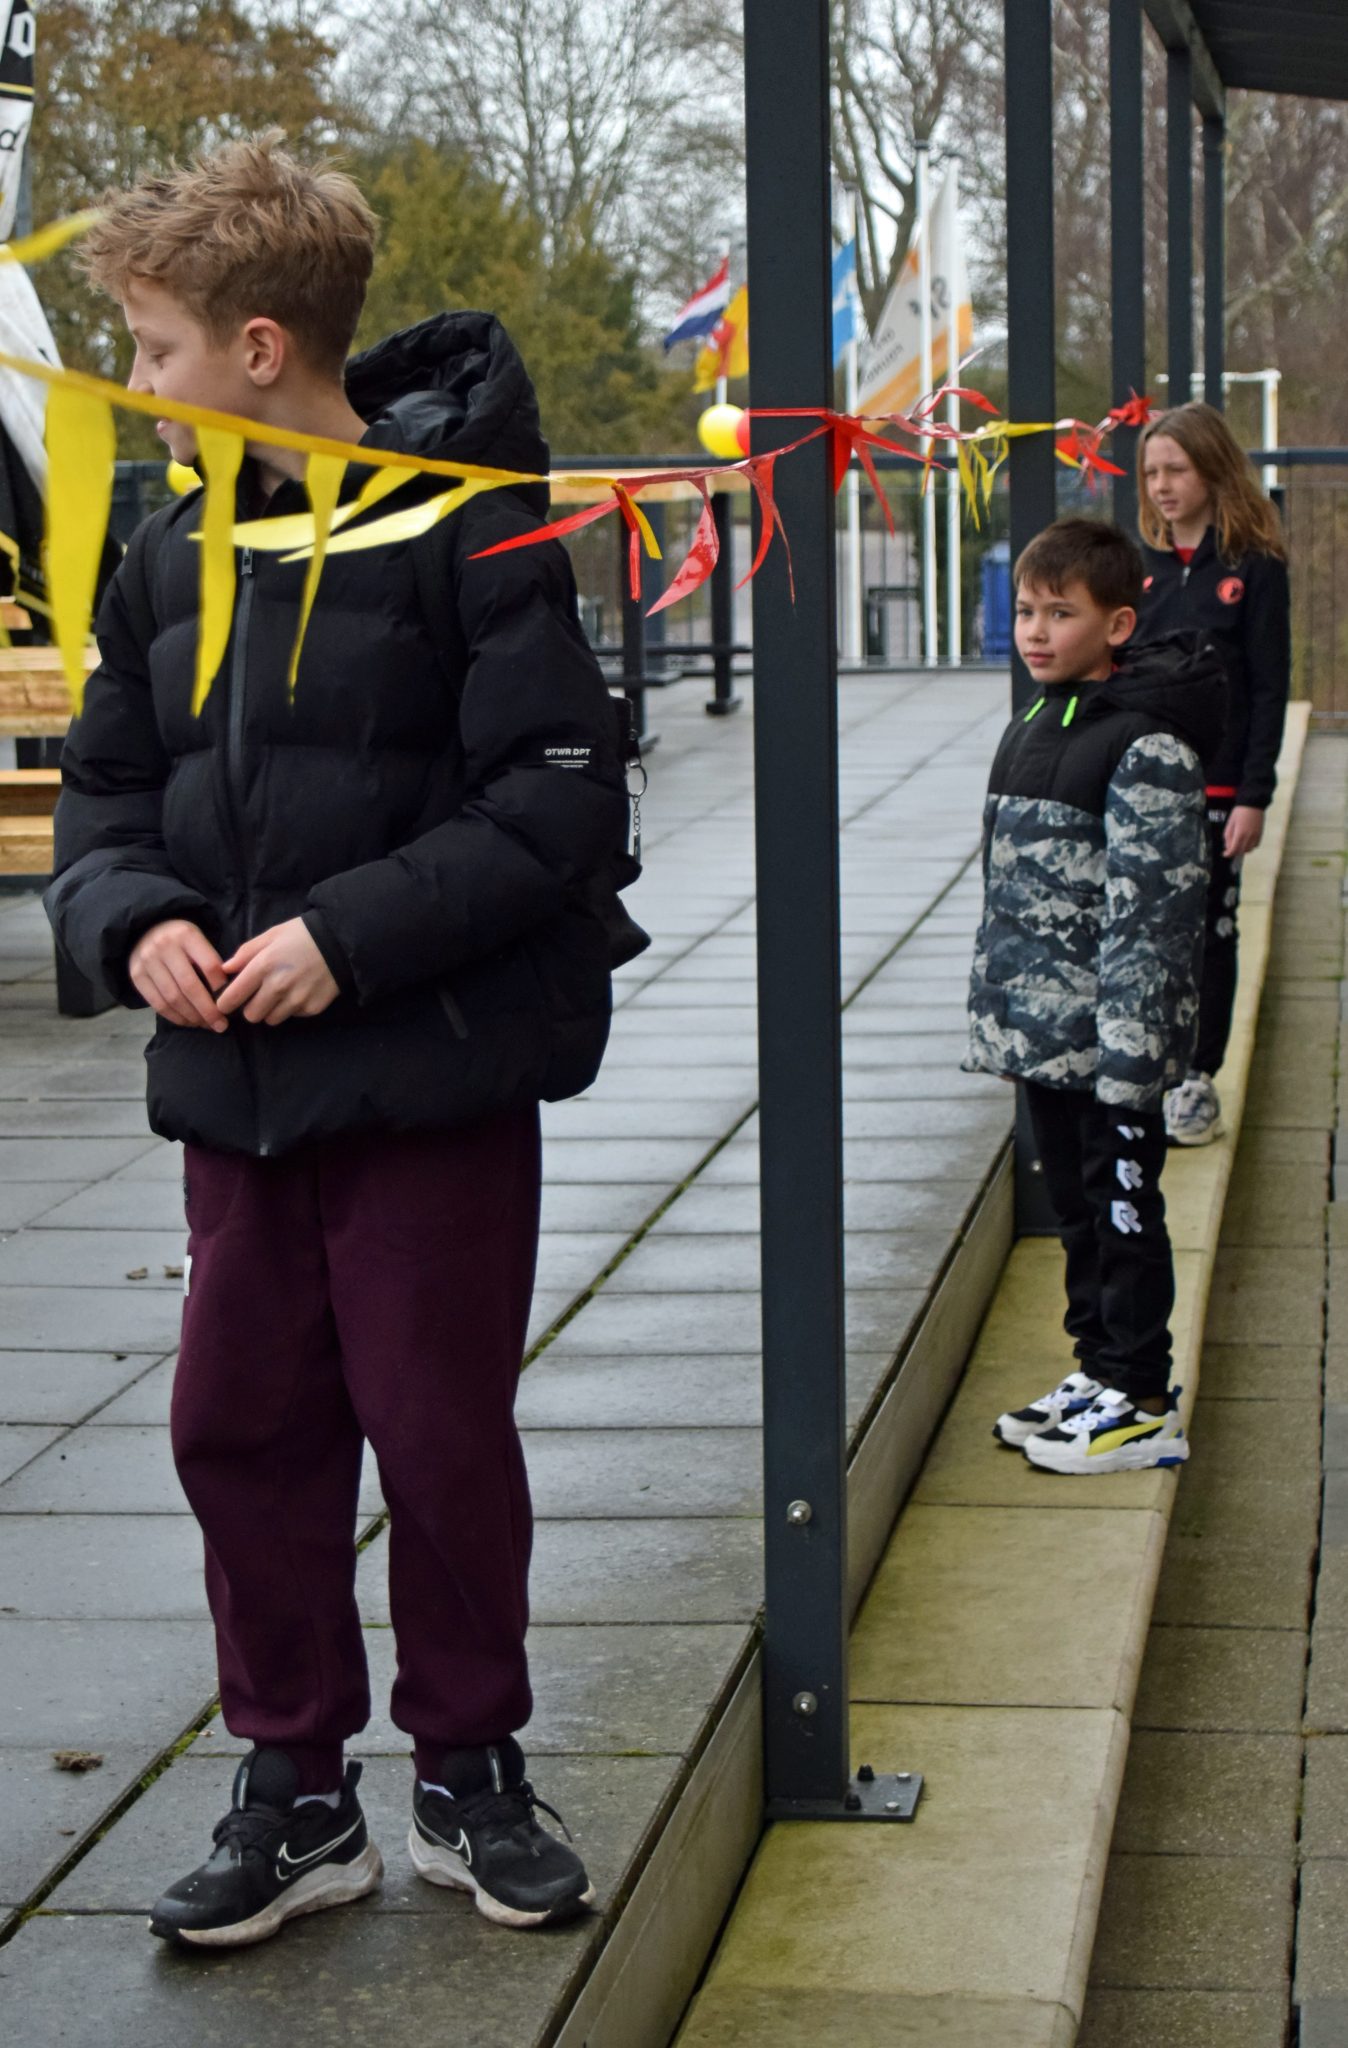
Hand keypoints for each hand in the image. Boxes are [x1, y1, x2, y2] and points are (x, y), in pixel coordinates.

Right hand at [128, 920, 228, 1030]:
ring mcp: (147, 961)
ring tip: (206, 1024)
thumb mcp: (198, 940)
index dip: (221, 988)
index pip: (209, 966)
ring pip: (173, 998)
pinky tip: (188, 1021)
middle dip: (208, 1010)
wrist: (145, 931)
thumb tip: (229, 992)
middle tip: (221, 1025)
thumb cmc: (180, 940)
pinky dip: (175, 1017)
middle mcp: (164, 946)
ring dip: (192, 1017)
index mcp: (186, 935)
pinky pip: (158, 1004)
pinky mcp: (137, 976)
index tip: (230, 1002)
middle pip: (190, 986)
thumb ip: (211, 960)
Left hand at [218, 918, 339, 1025]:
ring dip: (271, 1010)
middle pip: (251, 1015)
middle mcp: (278, 987)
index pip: (233, 997)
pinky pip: (293, 1016)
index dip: (225, 1004)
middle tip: (258, 997)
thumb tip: (225, 969)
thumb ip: (246, 952)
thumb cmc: (301, 935)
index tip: (225, 1004)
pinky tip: (299, 992)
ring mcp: (296, 1000)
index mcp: (263, 966)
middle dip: (251, 1008)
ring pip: (271, 1020)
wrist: (340, 942)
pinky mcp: (312, 1008)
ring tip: (280, 994)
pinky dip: (292, 1008)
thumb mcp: (271, 935)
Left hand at [1223, 805, 1264, 859]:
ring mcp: (1256, 836)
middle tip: (1230, 848)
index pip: (1234, 850)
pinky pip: (1255, 845)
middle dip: (1234, 852)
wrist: (1253, 804)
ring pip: (1249, 850)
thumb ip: (1228, 836)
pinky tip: (1246, 841)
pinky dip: (1250, 846)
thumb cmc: (1239, 812)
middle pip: (1241, 851)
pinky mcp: (1260, 834)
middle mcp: (1249, 837)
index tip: (1225, 854)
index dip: (1228, 854)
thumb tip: (1228, 846)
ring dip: (1242, 849)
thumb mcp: (1230, 823)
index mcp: (1240, 834)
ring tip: (1238, 844)